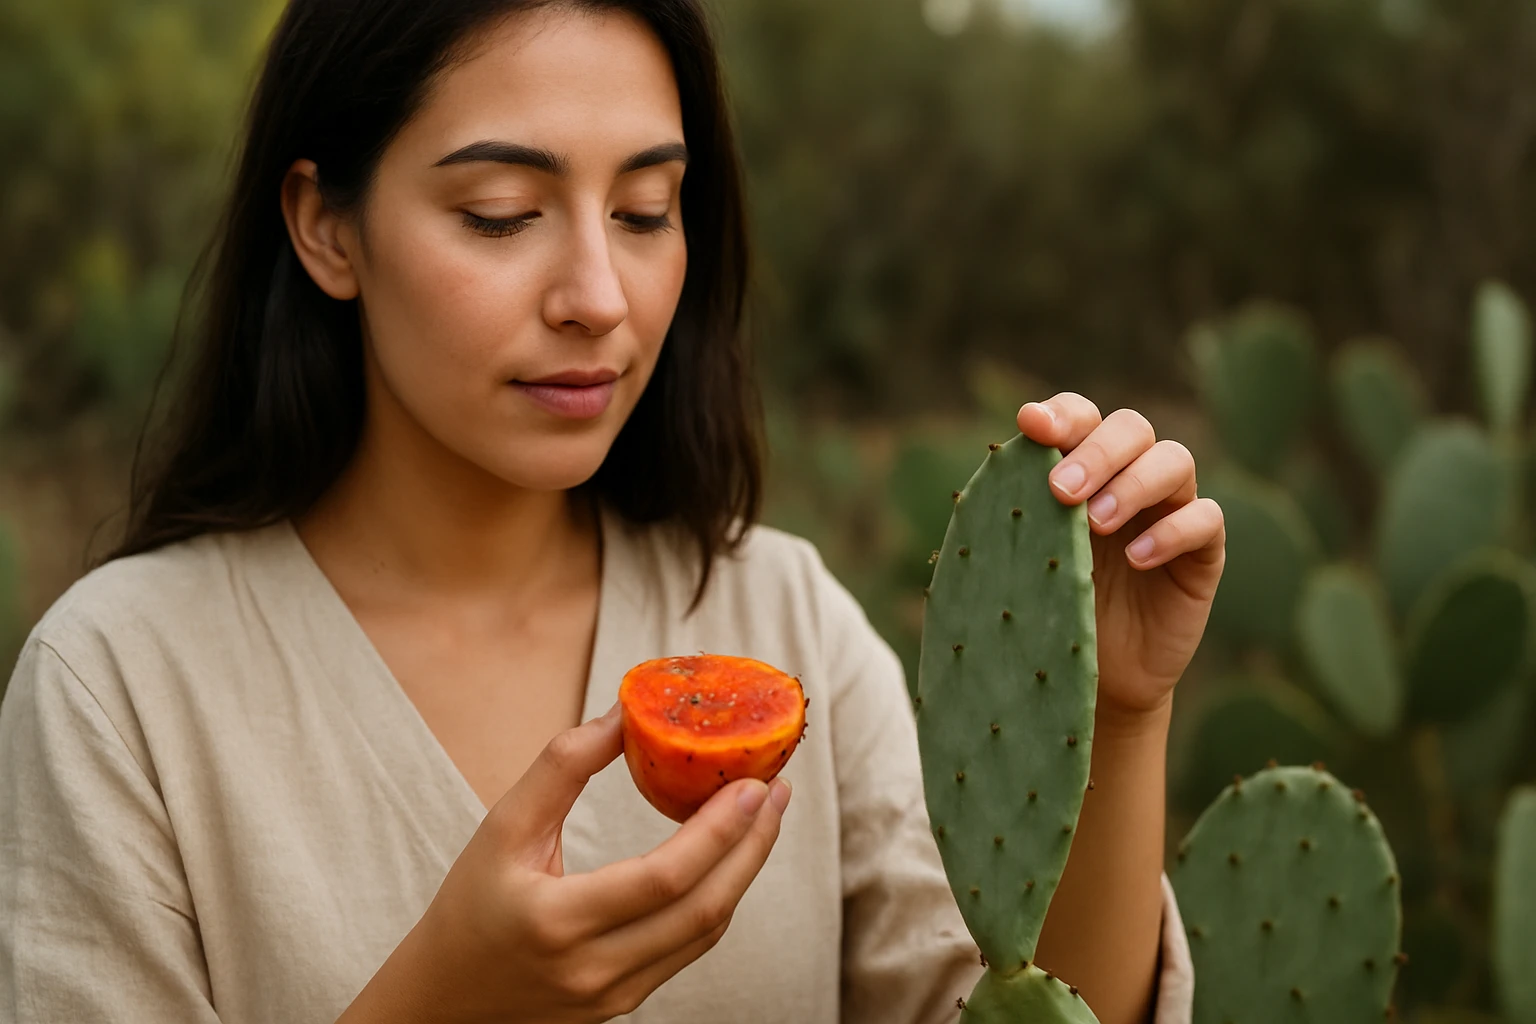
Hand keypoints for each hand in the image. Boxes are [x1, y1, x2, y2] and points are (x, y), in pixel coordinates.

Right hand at [342, 703, 790, 1023]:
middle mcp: (592, 969)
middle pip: (703, 909)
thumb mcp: (501, 828)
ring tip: (765, 815)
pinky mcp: (626, 1003)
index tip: (753, 781)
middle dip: (752, 845)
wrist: (445, 1000)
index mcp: (557, 921)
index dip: (720, 830)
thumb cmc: (470, 905)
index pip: (665, 878)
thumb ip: (561, 767)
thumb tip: (624, 713)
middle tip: (777, 790)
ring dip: (744, 870)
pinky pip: (689, 948)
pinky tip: (730, 856)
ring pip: (705, 933)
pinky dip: (718, 897)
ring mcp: (614, 995)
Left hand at [1017, 394, 1224, 720]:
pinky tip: (1138, 560)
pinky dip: (1173, 531)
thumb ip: (1014, 513)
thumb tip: (995, 469)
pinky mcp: (1204, 552)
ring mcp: (1171, 509)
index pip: (1081, 417)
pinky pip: (1206, 519)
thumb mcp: (1025, 559)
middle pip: (1131, 427)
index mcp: (1083, 468)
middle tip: (1061, 492)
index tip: (1029, 425)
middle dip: (1095, 452)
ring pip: (1174, 460)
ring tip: (1095, 523)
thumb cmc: (1049, 608)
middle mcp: (1131, 477)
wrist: (1091, 676)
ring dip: (1132, 484)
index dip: (1060, 414)